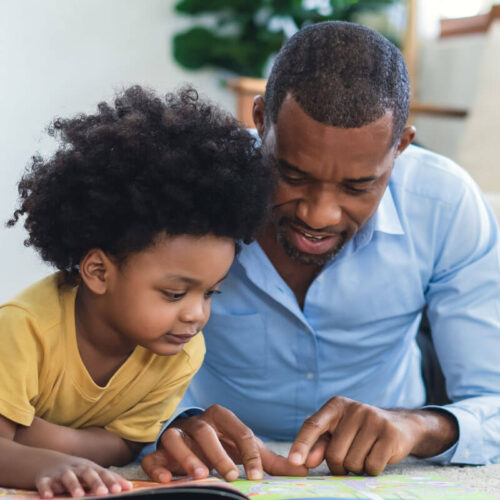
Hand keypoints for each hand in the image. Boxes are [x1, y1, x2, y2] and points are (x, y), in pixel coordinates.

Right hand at [35, 454, 132, 497]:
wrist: (48, 462)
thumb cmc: (77, 471)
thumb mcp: (92, 472)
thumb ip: (109, 479)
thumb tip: (129, 487)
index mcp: (90, 468)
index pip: (103, 474)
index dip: (112, 481)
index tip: (121, 490)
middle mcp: (77, 469)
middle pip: (88, 474)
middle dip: (96, 483)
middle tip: (103, 493)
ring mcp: (61, 473)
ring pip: (68, 478)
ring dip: (74, 486)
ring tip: (78, 496)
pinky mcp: (44, 479)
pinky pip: (44, 484)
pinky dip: (46, 489)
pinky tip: (48, 497)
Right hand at [141, 404, 306, 481]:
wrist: (193, 443)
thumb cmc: (224, 447)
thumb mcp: (245, 451)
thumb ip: (269, 460)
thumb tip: (302, 468)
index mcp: (221, 418)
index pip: (239, 430)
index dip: (250, 452)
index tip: (258, 475)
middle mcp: (197, 422)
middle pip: (205, 430)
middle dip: (217, 452)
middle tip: (230, 474)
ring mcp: (176, 434)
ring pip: (175, 437)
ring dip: (187, 456)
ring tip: (200, 475)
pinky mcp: (159, 451)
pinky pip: (153, 455)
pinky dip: (158, 465)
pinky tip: (168, 479)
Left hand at [288, 396, 457, 475]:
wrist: (400, 425)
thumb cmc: (359, 432)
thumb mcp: (337, 432)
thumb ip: (318, 444)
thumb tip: (303, 461)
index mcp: (336, 405)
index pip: (312, 425)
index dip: (301, 445)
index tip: (293, 462)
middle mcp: (354, 408)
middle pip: (334, 454)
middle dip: (338, 465)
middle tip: (348, 459)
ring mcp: (373, 420)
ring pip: (352, 463)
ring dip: (356, 469)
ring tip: (364, 454)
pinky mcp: (390, 434)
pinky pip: (372, 467)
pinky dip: (371, 470)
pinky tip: (376, 457)